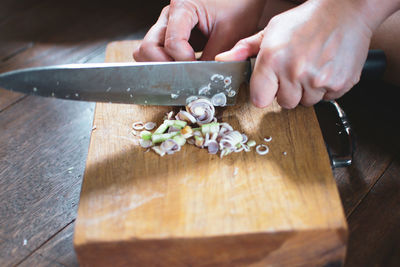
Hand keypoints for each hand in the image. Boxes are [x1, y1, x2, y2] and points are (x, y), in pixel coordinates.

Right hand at [133, 0, 265, 61]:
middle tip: (185, 74)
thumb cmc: (239, 9)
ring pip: (147, 52)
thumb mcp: (230, 34)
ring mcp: (166, 26)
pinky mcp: (169, 36)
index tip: (199, 69)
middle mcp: (169, 15)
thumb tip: (200, 82)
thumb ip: (213, 59)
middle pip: (148, 48)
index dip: (184, 61)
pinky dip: (165, 65)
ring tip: (184, 71)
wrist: (243, 2)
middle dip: (165, 66)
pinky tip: (183, 69)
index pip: (172, 42)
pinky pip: (156, 54)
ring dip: (162, 66)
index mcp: (183, 6)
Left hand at [216, 0, 372, 107]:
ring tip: (312, 66)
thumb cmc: (305, 19)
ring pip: (307, 102)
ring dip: (307, 90)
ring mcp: (319, 80)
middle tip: (295, 70)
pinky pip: (327, 99)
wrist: (346, 10)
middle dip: (288, 91)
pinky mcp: (340, 84)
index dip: (264, 93)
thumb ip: (244, 49)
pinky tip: (325, 68)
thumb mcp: (270, 30)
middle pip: (285, 103)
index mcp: (273, 60)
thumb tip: (222, 60)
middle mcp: (295, 72)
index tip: (269, 85)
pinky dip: (326, 88)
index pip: (259, 100)